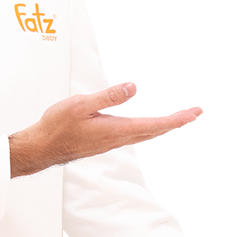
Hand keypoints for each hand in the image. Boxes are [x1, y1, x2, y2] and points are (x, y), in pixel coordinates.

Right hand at [9, 83, 199, 177]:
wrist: (41, 148)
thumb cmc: (56, 128)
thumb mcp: (81, 105)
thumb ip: (108, 97)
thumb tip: (132, 89)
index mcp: (115, 130)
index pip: (154, 125)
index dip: (176, 119)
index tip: (194, 112)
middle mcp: (117, 139)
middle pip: (154, 130)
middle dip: (175, 121)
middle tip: (193, 111)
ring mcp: (111, 141)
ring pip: (144, 132)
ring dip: (161, 123)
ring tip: (175, 115)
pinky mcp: (104, 140)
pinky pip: (132, 132)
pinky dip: (146, 125)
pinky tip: (145, 119)